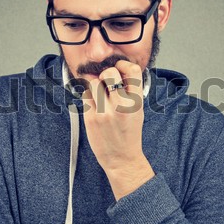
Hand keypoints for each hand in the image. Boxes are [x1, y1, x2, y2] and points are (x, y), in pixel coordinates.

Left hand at [81, 60, 154, 199]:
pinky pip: (85, 95)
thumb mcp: (138, 110)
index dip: (123, 65)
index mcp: (136, 102)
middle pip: (109, 73)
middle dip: (106, 73)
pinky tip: (94, 102)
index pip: (132, 71)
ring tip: (100, 93)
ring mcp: (104, 112)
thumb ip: (130, 91)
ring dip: (95, 84)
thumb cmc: (129, 133)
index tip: (119, 68)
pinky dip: (88, 95)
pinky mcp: (90, 118)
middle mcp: (121, 105)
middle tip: (107, 81)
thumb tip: (117, 69)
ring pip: (94, 82)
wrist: (122, 158)